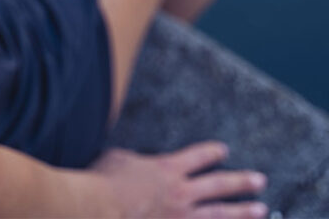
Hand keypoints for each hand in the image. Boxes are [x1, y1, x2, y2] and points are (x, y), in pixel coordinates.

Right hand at [88, 141, 268, 218]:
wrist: (100, 206)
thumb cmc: (105, 180)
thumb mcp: (120, 159)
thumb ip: (137, 162)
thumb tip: (139, 164)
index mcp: (167, 169)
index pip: (196, 156)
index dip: (212, 152)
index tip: (224, 150)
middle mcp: (181, 192)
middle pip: (219, 185)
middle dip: (241, 182)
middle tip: (261, 180)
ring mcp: (181, 217)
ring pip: (221, 214)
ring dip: (244, 212)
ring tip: (262, 210)